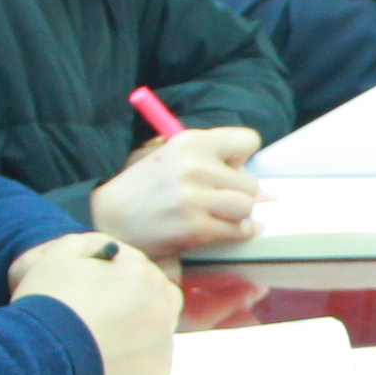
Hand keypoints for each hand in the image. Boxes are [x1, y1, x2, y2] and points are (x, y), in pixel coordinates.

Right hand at [9, 233, 180, 374]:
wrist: (41, 359)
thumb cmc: (47, 303)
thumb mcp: (61, 254)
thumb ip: (92, 243)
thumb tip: (111, 249)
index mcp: (144, 276)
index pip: (137, 270)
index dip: (113, 278)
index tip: (91, 291)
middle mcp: (163, 310)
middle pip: (153, 301)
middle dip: (131, 304)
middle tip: (98, 317)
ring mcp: (162, 348)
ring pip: (152, 335)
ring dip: (133, 335)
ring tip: (97, 343)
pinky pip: (146, 367)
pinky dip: (130, 364)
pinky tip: (103, 364)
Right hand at [88, 126, 261, 255]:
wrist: (107, 218)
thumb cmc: (143, 188)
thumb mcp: (171, 157)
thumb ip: (212, 162)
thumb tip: (268, 192)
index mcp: (190, 142)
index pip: (247, 140)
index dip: (240, 158)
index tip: (228, 168)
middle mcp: (194, 166)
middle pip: (250, 182)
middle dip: (237, 193)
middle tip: (216, 200)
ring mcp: (194, 198)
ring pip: (246, 207)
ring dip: (237, 215)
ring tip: (217, 216)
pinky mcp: (194, 227)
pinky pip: (237, 230)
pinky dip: (236, 233)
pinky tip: (221, 230)